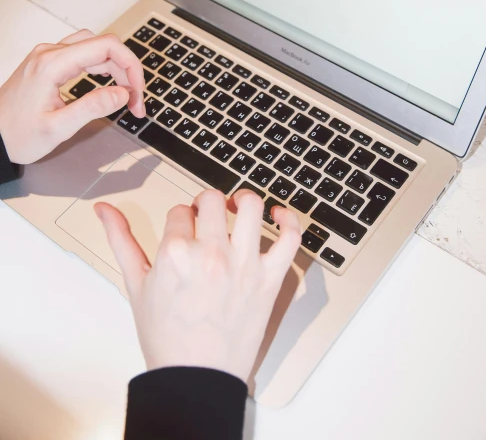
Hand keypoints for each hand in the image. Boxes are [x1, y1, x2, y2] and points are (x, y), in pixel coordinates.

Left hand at [0, 29, 145, 163]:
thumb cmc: (16, 135)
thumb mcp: (57, 129)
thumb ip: (92, 108)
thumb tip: (122, 93)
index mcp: (52, 64)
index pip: (107, 47)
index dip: (131, 67)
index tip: (137, 93)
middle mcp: (50, 53)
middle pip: (104, 46)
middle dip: (126, 72)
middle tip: (134, 102)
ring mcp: (48, 55)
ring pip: (95, 47)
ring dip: (115, 67)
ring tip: (124, 94)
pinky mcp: (48, 62)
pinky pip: (82, 54)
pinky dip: (101, 66)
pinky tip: (106, 84)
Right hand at [95, 189, 300, 381]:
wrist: (195, 377)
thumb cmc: (166, 336)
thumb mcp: (136, 284)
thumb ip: (120, 240)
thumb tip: (104, 209)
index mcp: (175, 253)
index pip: (180, 210)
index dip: (179, 219)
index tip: (181, 233)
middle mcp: (210, 253)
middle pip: (212, 200)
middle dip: (205, 204)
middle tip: (205, 217)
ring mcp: (243, 264)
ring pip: (251, 206)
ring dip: (243, 200)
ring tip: (237, 207)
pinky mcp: (269, 279)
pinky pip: (290, 237)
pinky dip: (288, 219)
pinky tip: (278, 216)